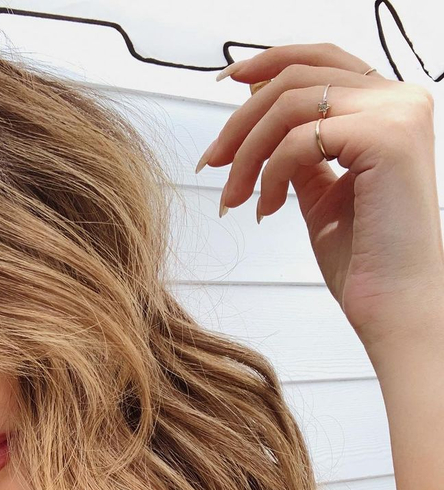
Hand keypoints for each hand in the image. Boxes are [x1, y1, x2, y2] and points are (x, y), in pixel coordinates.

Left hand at [197, 43, 443, 355]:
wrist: (395, 305)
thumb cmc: (366, 262)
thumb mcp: (322, 194)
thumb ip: (300, 154)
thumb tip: (261, 127)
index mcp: (390, 108)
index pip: (322, 60)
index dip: (269, 63)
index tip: (227, 82)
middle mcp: (401, 100)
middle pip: (298, 76)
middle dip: (241, 120)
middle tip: (211, 162)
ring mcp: (398, 114)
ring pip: (290, 104)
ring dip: (246, 153)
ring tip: (234, 198)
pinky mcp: (387, 138)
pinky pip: (300, 139)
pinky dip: (269, 174)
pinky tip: (266, 210)